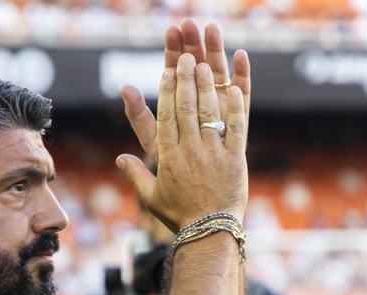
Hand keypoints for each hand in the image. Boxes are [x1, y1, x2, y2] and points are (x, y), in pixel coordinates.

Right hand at [116, 47, 249, 229]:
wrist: (209, 232)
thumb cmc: (179, 215)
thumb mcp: (152, 196)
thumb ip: (135, 174)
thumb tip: (120, 159)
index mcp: (169, 158)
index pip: (166, 117)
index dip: (166, 92)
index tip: (166, 72)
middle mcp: (190, 152)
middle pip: (186, 109)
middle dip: (185, 80)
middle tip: (186, 59)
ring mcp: (214, 154)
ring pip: (208, 114)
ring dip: (206, 87)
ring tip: (205, 65)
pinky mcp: (235, 159)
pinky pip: (236, 128)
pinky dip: (234, 108)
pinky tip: (232, 90)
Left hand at [120, 20, 250, 168]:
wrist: (198, 199)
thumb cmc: (173, 170)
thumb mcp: (154, 142)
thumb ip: (139, 117)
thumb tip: (123, 88)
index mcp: (177, 105)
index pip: (173, 70)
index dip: (172, 50)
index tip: (171, 30)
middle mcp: (199, 102)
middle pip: (196, 67)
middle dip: (192, 44)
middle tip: (189, 22)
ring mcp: (220, 107)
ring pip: (218, 74)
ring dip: (216, 50)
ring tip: (213, 28)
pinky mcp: (237, 119)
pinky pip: (242, 94)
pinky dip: (242, 75)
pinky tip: (241, 55)